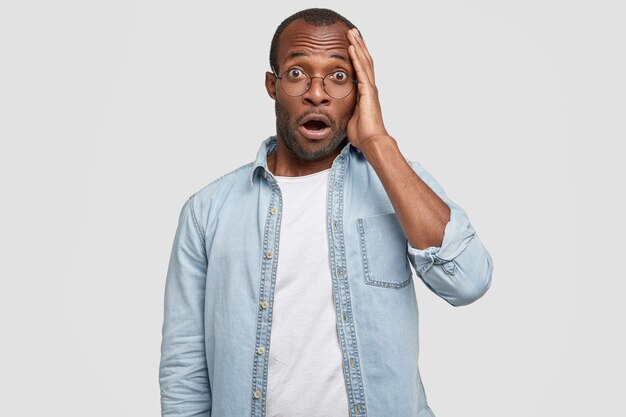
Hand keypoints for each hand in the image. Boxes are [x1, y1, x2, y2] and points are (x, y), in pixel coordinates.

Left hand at [346, 28, 390, 149]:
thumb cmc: (362, 134)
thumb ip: (347, 111)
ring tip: (352, 33)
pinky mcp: (368, 91)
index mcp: (365, 93)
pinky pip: (361, 71)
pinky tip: (351, 48)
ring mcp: (370, 88)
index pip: (362, 69)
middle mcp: (369, 88)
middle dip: (358, 45)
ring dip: (357, 46)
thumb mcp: (350, 119)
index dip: (357, 56)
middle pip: (364, 60)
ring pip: (364, 61)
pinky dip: (356, 58)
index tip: (351, 44)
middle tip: (352, 32)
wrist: (371, 141)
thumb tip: (338, 112)